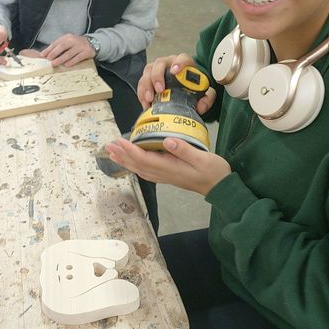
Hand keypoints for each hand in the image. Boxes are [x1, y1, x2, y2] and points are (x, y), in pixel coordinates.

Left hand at [41, 33, 93, 66]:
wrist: (92, 43)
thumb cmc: (76, 44)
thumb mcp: (67, 42)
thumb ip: (58, 47)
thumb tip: (46, 55)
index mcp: (67, 37)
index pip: (56, 43)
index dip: (49, 49)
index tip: (42, 55)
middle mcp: (73, 40)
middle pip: (62, 46)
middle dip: (54, 53)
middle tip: (48, 59)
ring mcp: (80, 46)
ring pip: (69, 53)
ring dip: (61, 59)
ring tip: (54, 63)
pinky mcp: (86, 52)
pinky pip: (78, 57)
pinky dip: (72, 61)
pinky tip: (67, 65)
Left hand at [105, 136, 230, 195]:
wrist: (220, 187)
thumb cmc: (213, 171)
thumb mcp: (202, 158)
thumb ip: (184, 149)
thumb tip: (167, 140)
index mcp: (170, 168)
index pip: (144, 159)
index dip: (130, 150)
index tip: (120, 140)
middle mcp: (164, 173)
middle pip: (138, 165)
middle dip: (122, 155)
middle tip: (108, 145)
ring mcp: (166, 176)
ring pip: (140, 169)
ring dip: (126, 161)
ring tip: (114, 153)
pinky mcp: (168, 176)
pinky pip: (147, 171)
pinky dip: (136, 165)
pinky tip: (132, 161)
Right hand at [137, 53, 216, 112]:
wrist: (186, 90)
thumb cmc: (194, 88)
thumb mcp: (205, 93)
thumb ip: (207, 99)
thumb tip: (200, 107)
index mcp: (185, 64)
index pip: (182, 58)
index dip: (178, 63)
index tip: (174, 71)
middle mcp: (169, 63)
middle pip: (159, 64)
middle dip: (157, 76)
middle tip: (159, 90)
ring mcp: (156, 70)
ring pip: (147, 72)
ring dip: (146, 86)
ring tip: (149, 99)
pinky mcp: (148, 78)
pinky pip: (141, 83)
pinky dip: (141, 93)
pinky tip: (145, 103)